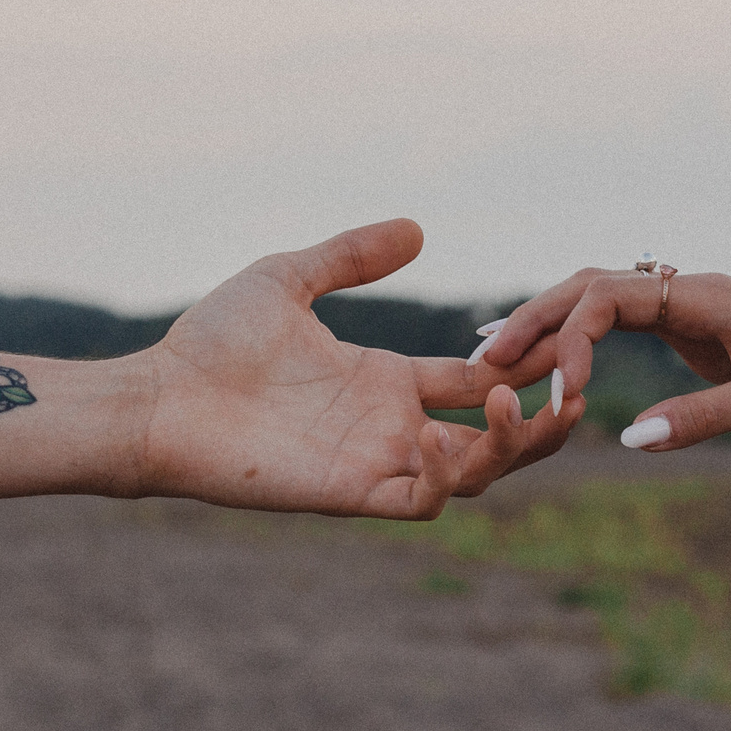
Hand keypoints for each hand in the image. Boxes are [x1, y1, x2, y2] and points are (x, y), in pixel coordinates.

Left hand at [135, 219, 579, 514]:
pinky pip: (421, 501)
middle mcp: (392, 426)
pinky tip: (434, 437)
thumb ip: (351, 256)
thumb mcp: (289, 279)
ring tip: (509, 402)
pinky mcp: (350, 493)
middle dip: (545, 421)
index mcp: (388, 380)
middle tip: (572, 390)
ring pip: (475, 475)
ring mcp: (375, 462)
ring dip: (506, 445)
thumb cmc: (211, 343)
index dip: (527, 363)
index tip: (563, 337)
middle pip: (499, 438)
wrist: (158, 400)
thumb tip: (416, 230)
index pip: (481, 380)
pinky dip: (445, 474)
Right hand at [478, 266, 730, 449]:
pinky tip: (559, 365)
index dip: (569, 341)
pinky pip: (628, 324)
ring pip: (604, 302)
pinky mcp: (702, 329)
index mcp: (703, 293)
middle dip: (534, 321)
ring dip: (553, 327)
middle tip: (480, 363)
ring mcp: (694, 306)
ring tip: (496, 361)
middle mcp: (690, 289)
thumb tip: (626, 438)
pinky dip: (586, 340)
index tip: (558, 396)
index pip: (606, 297)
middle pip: (588, 286)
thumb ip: (701, 418)